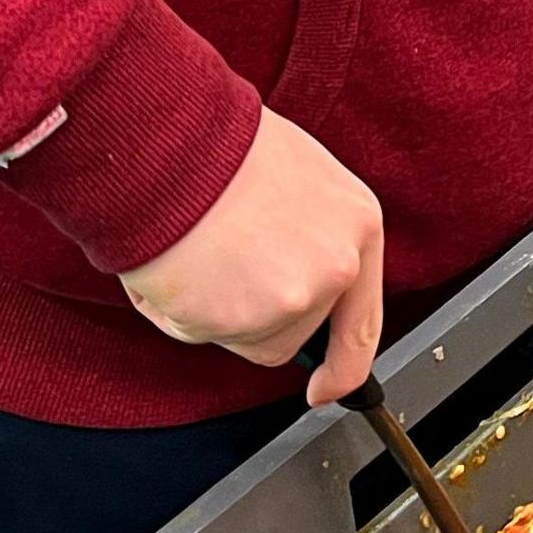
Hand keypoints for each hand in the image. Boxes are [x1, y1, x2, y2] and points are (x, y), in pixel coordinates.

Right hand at [119, 108, 385, 405]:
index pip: (362, 319)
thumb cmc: (220, 146)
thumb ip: (310, 234)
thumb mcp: (297, 177)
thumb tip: (290, 273)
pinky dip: (181, 312)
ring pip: (248, 338)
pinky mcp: (247, 320)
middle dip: (254, 316)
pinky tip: (180, 263)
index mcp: (358, 224)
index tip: (328, 390)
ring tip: (200, 252)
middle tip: (220, 263)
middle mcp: (340, 265)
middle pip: (294, 333)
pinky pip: (203, 335)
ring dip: (216, 312)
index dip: (345, 366)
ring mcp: (296, 297)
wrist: (169, 143)